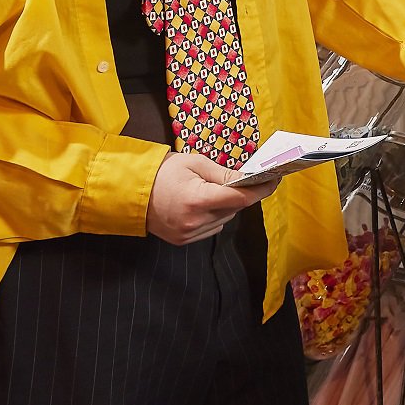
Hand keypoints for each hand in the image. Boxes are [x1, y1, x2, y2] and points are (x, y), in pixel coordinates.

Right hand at [146, 151, 266, 245]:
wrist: (129, 192)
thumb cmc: (162, 172)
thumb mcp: (194, 163)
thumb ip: (223, 174)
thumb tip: (247, 178)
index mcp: (198, 199)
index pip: (241, 197)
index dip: (261, 189)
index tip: (274, 180)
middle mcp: (195, 221)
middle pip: (234, 209)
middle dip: (241, 194)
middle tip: (243, 179)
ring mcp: (189, 234)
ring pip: (224, 219)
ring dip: (227, 206)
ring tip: (213, 190)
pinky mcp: (184, 240)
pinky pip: (212, 228)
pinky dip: (214, 216)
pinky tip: (202, 204)